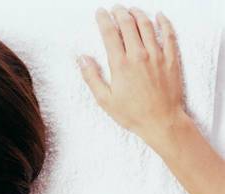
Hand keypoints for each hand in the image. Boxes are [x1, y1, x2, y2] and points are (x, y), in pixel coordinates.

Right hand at [78, 5, 187, 144]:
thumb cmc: (132, 114)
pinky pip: (169, 34)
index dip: (104, 20)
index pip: (110, 34)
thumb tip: (82, 59)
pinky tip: (159, 16)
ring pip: (147, 25)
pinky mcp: (171, 58)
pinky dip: (164, 22)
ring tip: (132, 10)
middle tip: (115, 8)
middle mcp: (139, 55)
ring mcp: (157, 55)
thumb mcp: (105, 100)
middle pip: (129, 24)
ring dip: (138, 14)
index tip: (100, 13)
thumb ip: (92, 78)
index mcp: (120, 65)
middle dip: (120, 13)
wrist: (161, 121)